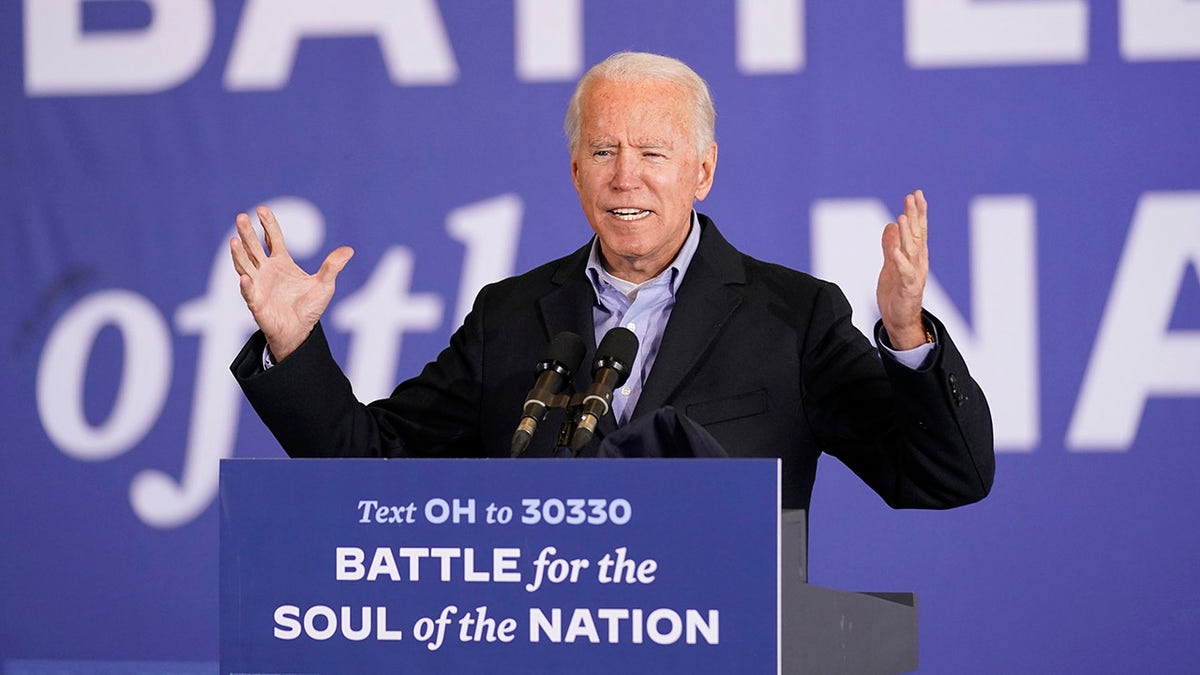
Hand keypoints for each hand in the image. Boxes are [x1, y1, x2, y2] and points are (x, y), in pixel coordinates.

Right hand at [229, 205, 353, 361]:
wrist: (300, 331)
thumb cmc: (309, 307)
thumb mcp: (325, 284)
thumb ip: (332, 266)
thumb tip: (349, 250)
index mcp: (281, 262)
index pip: (271, 238)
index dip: (267, 224)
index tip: (261, 209)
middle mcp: (266, 270)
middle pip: (253, 248)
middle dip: (247, 233)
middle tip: (240, 217)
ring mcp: (258, 285)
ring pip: (245, 266)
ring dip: (239, 255)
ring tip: (234, 241)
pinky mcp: (256, 303)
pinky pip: (249, 293)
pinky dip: (246, 286)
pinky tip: (244, 278)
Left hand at [876, 189, 928, 349]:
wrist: (900, 319)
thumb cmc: (897, 291)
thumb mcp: (891, 264)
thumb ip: (890, 245)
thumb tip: (890, 225)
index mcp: (915, 255)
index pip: (918, 229)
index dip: (918, 212)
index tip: (916, 194)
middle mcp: (918, 262)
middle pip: (917, 234)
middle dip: (915, 215)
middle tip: (912, 196)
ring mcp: (915, 274)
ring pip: (912, 250)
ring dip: (907, 233)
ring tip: (902, 216)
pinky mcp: (908, 288)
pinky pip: (904, 273)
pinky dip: (900, 261)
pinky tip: (894, 251)